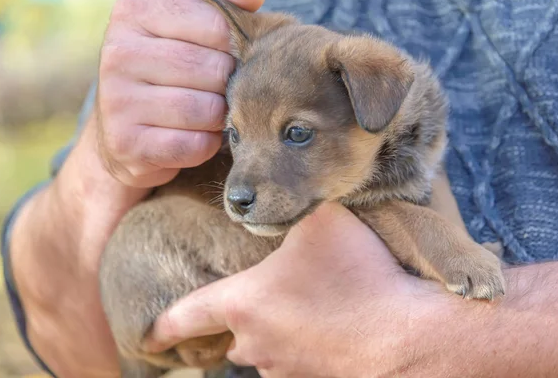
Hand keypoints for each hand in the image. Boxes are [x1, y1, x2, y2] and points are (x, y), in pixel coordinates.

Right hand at [96, 0, 264, 187]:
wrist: (123, 135)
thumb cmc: (167, 73)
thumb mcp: (186, 30)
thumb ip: (217, 7)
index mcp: (134, 11)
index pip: (217, 25)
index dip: (235, 49)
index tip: (227, 58)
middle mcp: (118, 51)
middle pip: (214, 69)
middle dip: (228, 86)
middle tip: (218, 93)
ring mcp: (117, 100)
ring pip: (206, 110)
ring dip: (218, 118)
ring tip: (207, 115)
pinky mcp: (126, 143)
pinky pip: (194, 144)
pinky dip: (205, 145)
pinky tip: (193, 137)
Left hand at [146, 202, 557, 377]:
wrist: (411, 333)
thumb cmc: (359, 275)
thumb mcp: (321, 222)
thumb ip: (290, 207)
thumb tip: (281, 196)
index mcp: (244, 304)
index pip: (183, 318)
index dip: (161, 326)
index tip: (145, 335)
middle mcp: (256, 344)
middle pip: (232, 329)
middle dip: (242, 310)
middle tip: (267, 288)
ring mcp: (286, 368)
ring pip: (267, 344)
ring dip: (277, 324)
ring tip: (310, 299)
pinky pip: (297, 356)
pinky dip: (304, 339)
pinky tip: (333, 318)